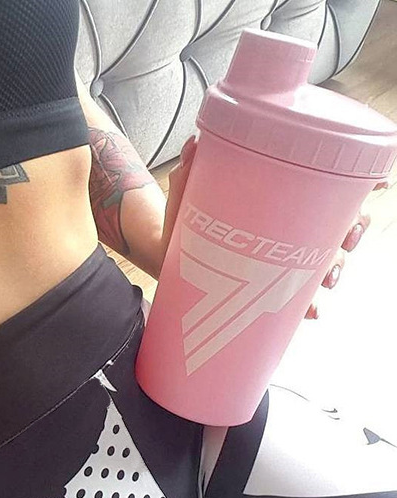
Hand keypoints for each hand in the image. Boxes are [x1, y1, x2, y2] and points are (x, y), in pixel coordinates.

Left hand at [161, 135, 391, 319]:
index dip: (359, 182)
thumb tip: (193, 144)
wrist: (163, 253)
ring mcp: (278, 256)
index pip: (326, 186)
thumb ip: (190, 171)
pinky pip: (294, 298)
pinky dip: (307, 307)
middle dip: (352, 231)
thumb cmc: (183, 218)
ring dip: (334, 270)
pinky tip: (312, 312)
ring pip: (323, 261)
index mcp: (276, 198)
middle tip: (347, 240)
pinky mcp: (264, 284)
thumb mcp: (186, 194)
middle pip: (337, 224)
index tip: (377, 184)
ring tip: (328, 279)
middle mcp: (286, 227)